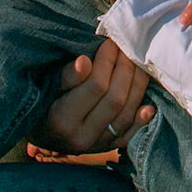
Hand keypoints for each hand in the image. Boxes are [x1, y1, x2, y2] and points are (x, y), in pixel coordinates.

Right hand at [29, 38, 154, 160]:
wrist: (43, 135)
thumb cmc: (41, 103)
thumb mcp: (46, 88)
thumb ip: (66, 77)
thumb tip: (84, 61)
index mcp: (62, 120)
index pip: (95, 87)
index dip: (106, 62)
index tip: (109, 43)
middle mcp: (82, 137)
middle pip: (115, 100)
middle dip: (124, 69)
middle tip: (125, 48)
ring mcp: (97, 146)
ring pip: (126, 115)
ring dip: (137, 86)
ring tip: (138, 63)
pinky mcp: (107, 148)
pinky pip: (129, 134)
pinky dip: (141, 120)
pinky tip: (149, 105)